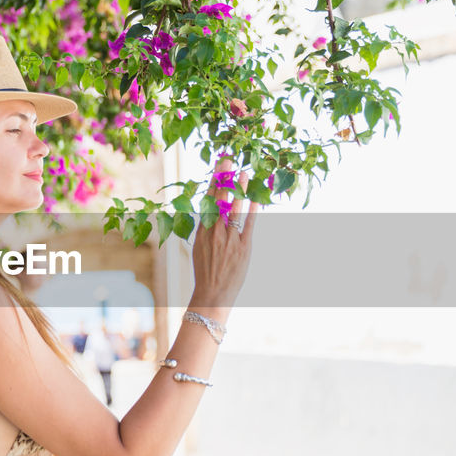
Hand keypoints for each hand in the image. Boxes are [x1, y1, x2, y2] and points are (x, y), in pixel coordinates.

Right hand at [189, 153, 261, 310]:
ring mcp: (229, 239)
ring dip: (240, 189)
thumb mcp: (200, 248)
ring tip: (244, 173)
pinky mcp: (243, 247)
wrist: (212, 295)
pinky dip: (252, 210)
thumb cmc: (207, 273)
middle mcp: (215, 232)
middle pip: (220, 199)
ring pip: (234, 208)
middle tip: (228, 160)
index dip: (213, 183)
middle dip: (224, 178)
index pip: (208, 201)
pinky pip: (249, 225)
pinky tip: (256, 198)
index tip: (217, 168)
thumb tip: (212, 214)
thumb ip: (207, 230)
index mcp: (202, 231)